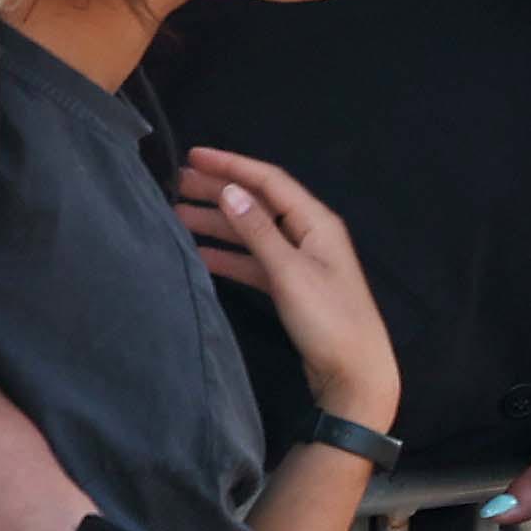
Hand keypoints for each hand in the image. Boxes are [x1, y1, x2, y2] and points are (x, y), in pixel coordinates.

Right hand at [170, 145, 396, 420]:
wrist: (354, 373)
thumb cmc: (328, 319)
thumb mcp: (290, 271)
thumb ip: (259, 231)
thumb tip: (231, 190)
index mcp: (316, 222)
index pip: (270, 181)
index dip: (232, 166)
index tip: (193, 156)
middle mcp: (309, 235)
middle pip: (259, 204)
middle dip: (219, 191)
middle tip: (176, 184)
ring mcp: (301, 262)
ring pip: (253, 233)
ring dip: (218, 224)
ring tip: (176, 216)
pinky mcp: (293, 288)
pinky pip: (255, 262)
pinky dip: (229, 256)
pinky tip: (199, 254)